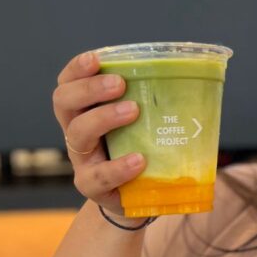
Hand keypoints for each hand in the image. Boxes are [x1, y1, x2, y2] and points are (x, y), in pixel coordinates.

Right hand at [53, 51, 144, 218]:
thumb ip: (153, 103)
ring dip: (104, 118)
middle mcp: (77, 131)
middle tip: (120, 85)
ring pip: (78, 134)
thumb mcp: (142, 124)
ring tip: (133, 111)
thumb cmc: (141, 150)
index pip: (69, 83)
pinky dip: (118, 167)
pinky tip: (138, 160)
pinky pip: (97, 177)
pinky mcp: (92, 187)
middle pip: (64, 102)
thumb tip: (192, 77)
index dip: (77, 69)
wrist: (137, 198)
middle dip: (89, 89)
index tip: (96, 59)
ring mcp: (82, 160)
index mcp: (85, 110)